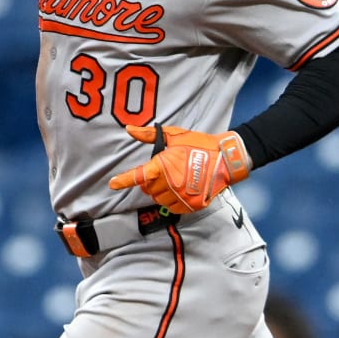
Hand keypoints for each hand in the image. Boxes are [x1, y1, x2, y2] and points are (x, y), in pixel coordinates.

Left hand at [107, 124, 251, 214]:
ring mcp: (181, 196)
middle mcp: (169, 184)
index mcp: (162, 167)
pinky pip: (172, 208)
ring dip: (161, 192)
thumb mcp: (173, 136)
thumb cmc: (199, 144)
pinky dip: (172, 201)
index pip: (138, 176)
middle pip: (148, 189)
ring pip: (159, 199)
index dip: (123, 181)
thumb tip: (129, 129)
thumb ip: (148, 135)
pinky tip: (180, 190)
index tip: (112, 184)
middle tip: (163, 171)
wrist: (225, 159)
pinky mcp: (191, 205)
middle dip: (150, 181)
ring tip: (172, 180)